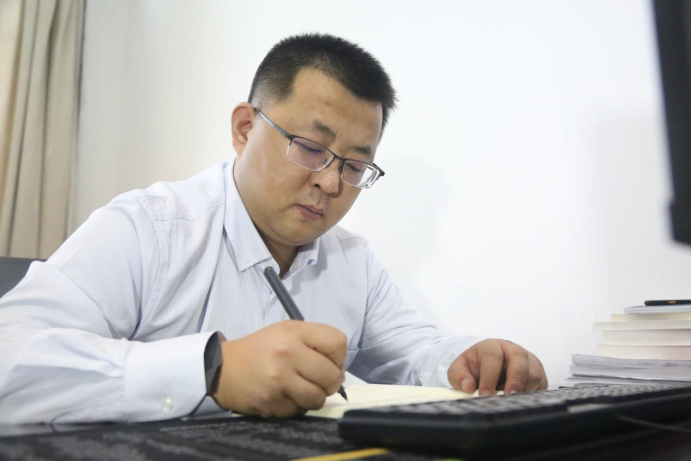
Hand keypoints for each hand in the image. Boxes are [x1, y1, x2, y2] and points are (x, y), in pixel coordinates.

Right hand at [211, 320, 346, 417]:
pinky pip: (298, 410)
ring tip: (302, 390)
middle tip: (319, 381)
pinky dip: (295, 406)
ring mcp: (279, 379)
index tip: (327, 361)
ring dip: (314, 397)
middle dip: (331, 382)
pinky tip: (284, 396)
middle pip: (332, 375)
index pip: (338, 343)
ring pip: (318, 397)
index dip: (338, 356)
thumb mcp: (286, 332)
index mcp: (294, 331)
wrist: (223, 368)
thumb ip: (314, 343)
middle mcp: (288, 353)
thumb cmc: (261, 349)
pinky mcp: (271, 401)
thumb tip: (339, 371)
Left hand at [448, 339, 547, 395]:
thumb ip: (458, 376)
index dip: (489, 377)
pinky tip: (519, 401)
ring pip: (534, 374)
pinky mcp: (539, 374)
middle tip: (507, 398)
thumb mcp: (460, 368)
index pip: (493, 358)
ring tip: (510, 402)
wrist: (490, 363)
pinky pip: (541, 385)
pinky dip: (532, 395)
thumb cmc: (475, 367)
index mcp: (492, 346)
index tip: (485, 395)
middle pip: (519, 361)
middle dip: (515, 381)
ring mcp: (528, 361)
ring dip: (523, 390)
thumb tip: (469, 387)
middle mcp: (513, 350)